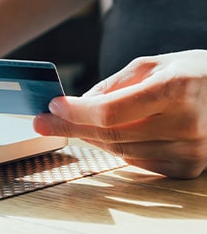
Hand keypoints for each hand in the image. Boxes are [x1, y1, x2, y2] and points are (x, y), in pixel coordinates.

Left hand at [34, 50, 206, 178]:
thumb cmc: (189, 73)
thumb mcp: (150, 65)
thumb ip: (113, 85)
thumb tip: (79, 105)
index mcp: (175, 90)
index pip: (112, 111)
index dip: (77, 112)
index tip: (53, 106)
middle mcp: (186, 124)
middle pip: (111, 135)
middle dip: (71, 127)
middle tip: (43, 122)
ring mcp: (190, 151)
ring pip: (120, 151)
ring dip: (90, 137)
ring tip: (71, 124)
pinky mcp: (188, 168)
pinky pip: (136, 161)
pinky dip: (115, 148)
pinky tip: (103, 134)